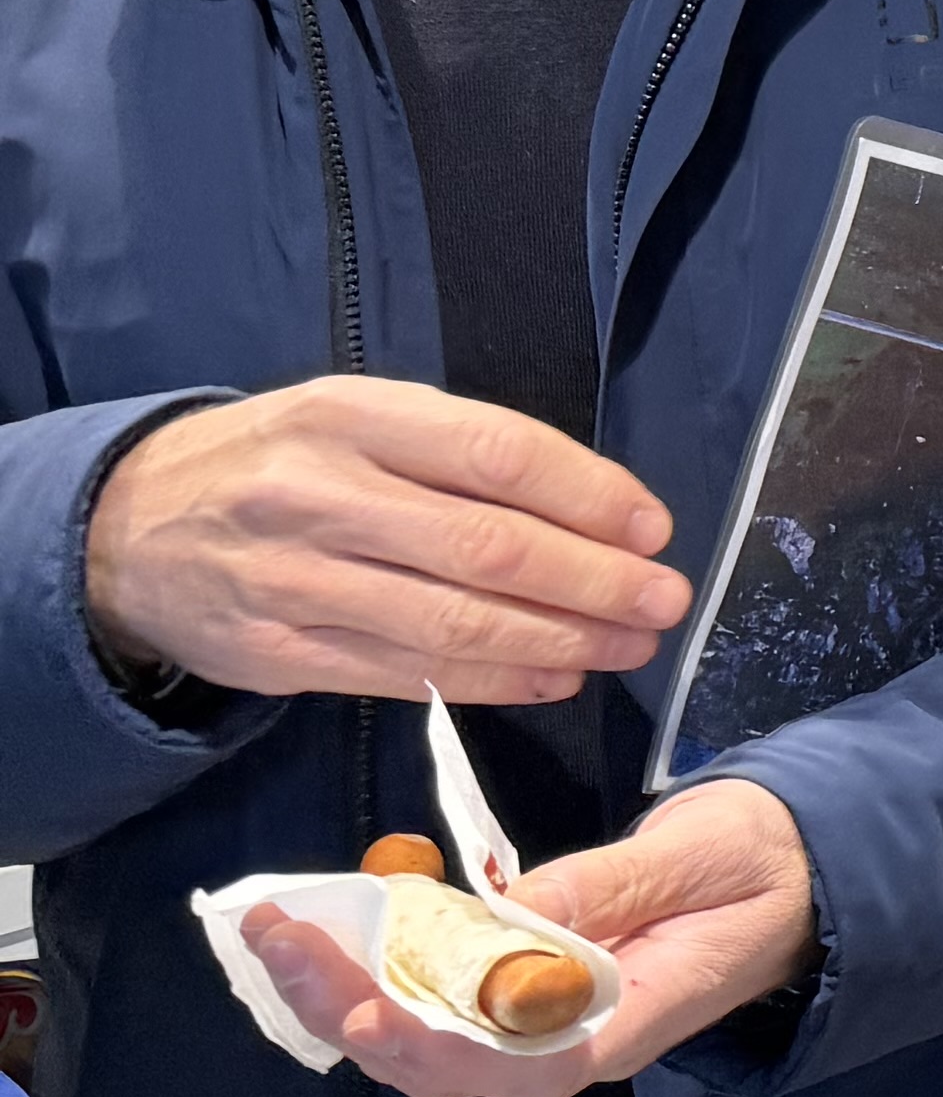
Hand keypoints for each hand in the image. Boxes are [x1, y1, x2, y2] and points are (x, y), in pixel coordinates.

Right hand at [85, 381, 686, 708]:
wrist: (126, 527)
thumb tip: (599, 510)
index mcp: (349, 417)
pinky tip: (554, 677)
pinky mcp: (279, 655)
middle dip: (595, 583)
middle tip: (663, 601)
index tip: (653, 529)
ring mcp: (294, 581)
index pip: (496, 453)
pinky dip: (496, 680)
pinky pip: (410, 674)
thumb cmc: (276, 462)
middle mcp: (318, 496)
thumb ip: (459, 452)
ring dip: (562, 641)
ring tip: (628, 646)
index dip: (590, 495)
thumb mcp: (354, 418)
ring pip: (454, 622)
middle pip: (488, 549)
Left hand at [244, 777, 817, 1096]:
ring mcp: (546, 1021)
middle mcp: (575, 1039)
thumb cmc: (764, 862)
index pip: (522, 1066)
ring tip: (281, 931)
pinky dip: (375, 969)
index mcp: (630, 1019)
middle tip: (281, 938)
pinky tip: (333, 929)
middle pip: (448, 1062)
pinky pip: (437, 1001)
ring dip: (345, 992)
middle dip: (351, 1010)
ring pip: (427, 1038)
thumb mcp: (705, 854)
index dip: (435, 1044)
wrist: (802, 872)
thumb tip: (509, 909)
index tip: (366, 1001)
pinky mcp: (526, 992)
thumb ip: (610, 886)